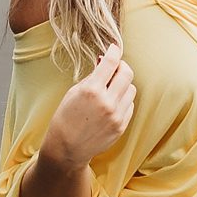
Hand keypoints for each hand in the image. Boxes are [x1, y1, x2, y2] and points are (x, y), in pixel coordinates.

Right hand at [46, 40, 135, 165]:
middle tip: (114, 68)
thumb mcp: (74, 92)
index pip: (110, 63)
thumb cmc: (65, 118)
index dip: (114, 52)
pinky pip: (129, 105)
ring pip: (131, 89)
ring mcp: (116, 115)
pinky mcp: (122, 126)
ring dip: (123, 85)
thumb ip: (92, 77)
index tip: (114, 48)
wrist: (67, 148)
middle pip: (127, 73)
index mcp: (92, 90)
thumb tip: (104, 62)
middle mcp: (107, 102)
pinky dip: (123, 100)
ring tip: (111, 89)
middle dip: (121, 66)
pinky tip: (111, 104)